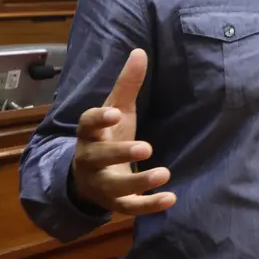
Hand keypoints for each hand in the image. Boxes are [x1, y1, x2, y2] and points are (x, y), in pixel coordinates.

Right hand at [70, 49, 175, 214]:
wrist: (88, 179)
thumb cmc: (107, 136)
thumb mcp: (117, 109)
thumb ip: (128, 84)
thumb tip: (140, 51)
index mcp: (89, 134)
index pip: (87, 124)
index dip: (99, 118)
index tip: (114, 112)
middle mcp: (90, 160)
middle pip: (99, 157)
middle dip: (120, 153)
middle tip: (146, 147)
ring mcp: (101, 183)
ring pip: (115, 186)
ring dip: (138, 182)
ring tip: (164, 173)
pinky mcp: (115, 202)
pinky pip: (130, 207)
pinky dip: (149, 205)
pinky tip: (171, 199)